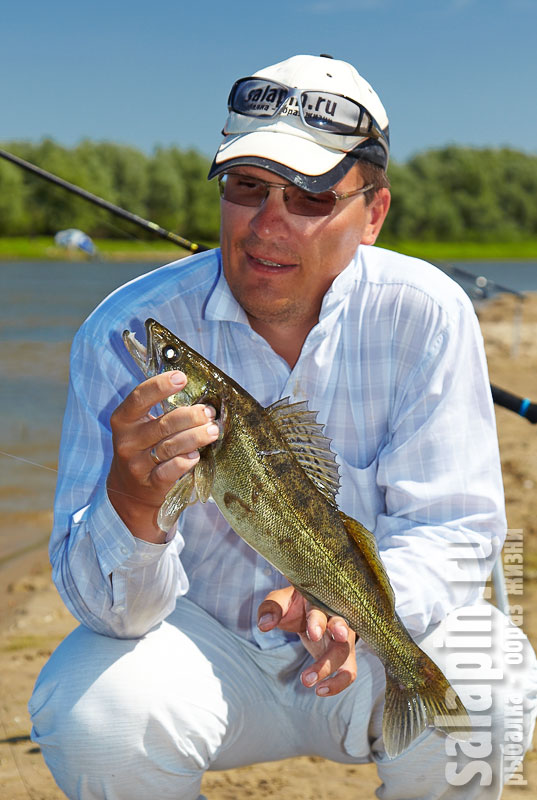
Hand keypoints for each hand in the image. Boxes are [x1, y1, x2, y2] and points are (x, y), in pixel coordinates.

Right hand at [107, 370, 218, 540]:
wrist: (130, 490)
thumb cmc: (144, 448)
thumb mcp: (141, 427)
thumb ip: (161, 411)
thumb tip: (199, 397)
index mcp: (123, 420)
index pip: (139, 398)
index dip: (160, 386)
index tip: (181, 378)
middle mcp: (127, 442)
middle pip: (163, 424)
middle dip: (190, 416)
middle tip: (208, 413)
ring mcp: (137, 465)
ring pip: (170, 447)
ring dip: (195, 437)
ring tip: (212, 430)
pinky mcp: (150, 484)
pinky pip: (170, 470)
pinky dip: (186, 461)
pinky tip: (196, 455)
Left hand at [257, 586, 356, 696]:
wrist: (310, 611)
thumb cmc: (296, 605)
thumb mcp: (281, 601)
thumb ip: (272, 608)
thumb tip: (264, 625)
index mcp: (320, 601)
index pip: (321, 610)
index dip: (318, 622)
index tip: (313, 634)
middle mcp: (337, 617)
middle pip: (341, 627)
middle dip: (335, 638)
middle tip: (319, 646)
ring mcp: (344, 637)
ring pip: (344, 652)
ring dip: (328, 667)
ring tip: (307, 681)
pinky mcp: (344, 655)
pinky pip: (349, 672)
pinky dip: (338, 684)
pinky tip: (320, 691)